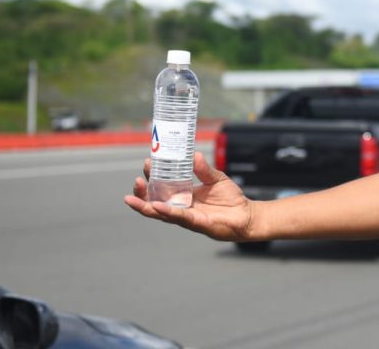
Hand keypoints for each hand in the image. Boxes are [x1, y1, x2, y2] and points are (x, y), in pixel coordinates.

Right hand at [125, 151, 257, 241]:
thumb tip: (194, 154)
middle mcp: (181, 207)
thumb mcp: (216, 178)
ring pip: (160, 213)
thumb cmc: (230, 199)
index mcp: (183, 195)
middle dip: (142, 193)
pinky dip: (167, 212)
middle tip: (136, 180)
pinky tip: (156, 206)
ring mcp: (186, 216)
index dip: (152, 176)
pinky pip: (178, 217)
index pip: (162, 186)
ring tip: (132, 198)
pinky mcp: (196, 223)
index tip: (147, 163)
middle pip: (154, 201)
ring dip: (146, 205)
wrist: (246, 215)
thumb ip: (204, 169)